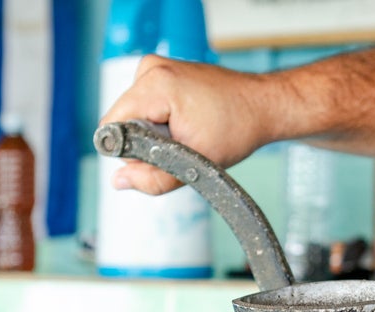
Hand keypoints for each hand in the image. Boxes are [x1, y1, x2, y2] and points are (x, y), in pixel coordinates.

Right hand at [99, 56, 280, 194]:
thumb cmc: (237, 127)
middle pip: (122, 122)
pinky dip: (160, 123)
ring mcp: (155, 68)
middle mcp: (150, 69)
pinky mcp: (161, 73)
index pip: (112, 126)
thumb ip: (153, 179)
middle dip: (145, 145)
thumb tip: (118, 182)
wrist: (262, 106)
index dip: (130, 152)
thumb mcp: (195, 165)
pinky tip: (185, 124)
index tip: (161, 155)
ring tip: (186, 132)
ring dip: (154, 135)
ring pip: (132, 118)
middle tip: (181, 145)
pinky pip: (144, 108)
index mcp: (155, 84)